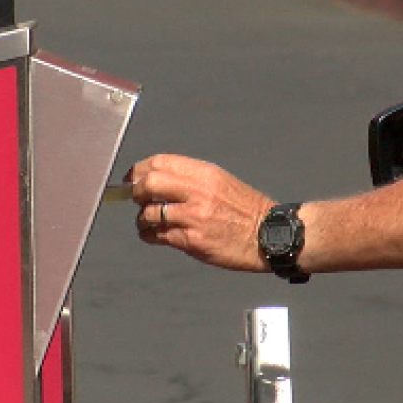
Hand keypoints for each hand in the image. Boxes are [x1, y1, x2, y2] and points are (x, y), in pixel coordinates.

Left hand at [127, 154, 274, 271]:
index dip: (139, 169)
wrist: (269, 235)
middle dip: (136, 191)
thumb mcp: (221, 181)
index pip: (160, 162)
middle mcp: (198, 192)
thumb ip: (191, 179)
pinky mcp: (192, 240)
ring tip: (145, 221)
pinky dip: (149, 235)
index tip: (132, 177)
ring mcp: (194, 217)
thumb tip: (157, 179)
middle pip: (149, 183)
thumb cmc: (247, 210)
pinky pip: (159, 236)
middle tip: (136, 198)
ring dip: (142, 218)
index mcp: (205, 173)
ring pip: (149, 212)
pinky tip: (152, 235)